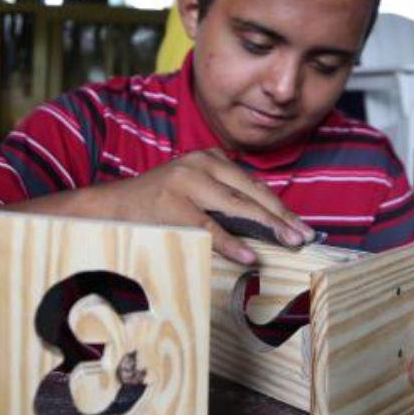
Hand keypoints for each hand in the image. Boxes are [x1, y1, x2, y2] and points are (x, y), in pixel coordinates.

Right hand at [102, 149, 316, 264]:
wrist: (109, 208)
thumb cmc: (156, 205)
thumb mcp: (193, 190)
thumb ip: (224, 197)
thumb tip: (268, 223)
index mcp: (209, 158)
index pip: (253, 184)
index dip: (280, 207)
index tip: (303, 227)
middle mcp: (200, 164)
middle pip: (251, 193)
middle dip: (281, 217)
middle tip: (305, 236)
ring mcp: (186, 184)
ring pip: (237, 206)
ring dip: (267, 226)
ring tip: (289, 242)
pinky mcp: (172, 207)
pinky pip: (209, 228)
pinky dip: (232, 244)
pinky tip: (250, 256)